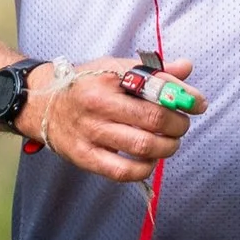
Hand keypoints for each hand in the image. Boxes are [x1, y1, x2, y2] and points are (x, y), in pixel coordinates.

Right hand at [25, 56, 206, 182]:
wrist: (41, 105)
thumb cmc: (85, 85)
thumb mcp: (114, 68)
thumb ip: (151, 71)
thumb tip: (186, 68)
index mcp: (108, 78)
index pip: (156, 88)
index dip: (184, 98)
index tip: (198, 104)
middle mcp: (98, 105)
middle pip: (153, 119)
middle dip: (178, 125)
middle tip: (181, 126)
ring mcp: (90, 133)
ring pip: (143, 146)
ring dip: (166, 147)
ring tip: (168, 143)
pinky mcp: (84, 157)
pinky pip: (123, 172)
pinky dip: (145, 168)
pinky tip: (149, 160)